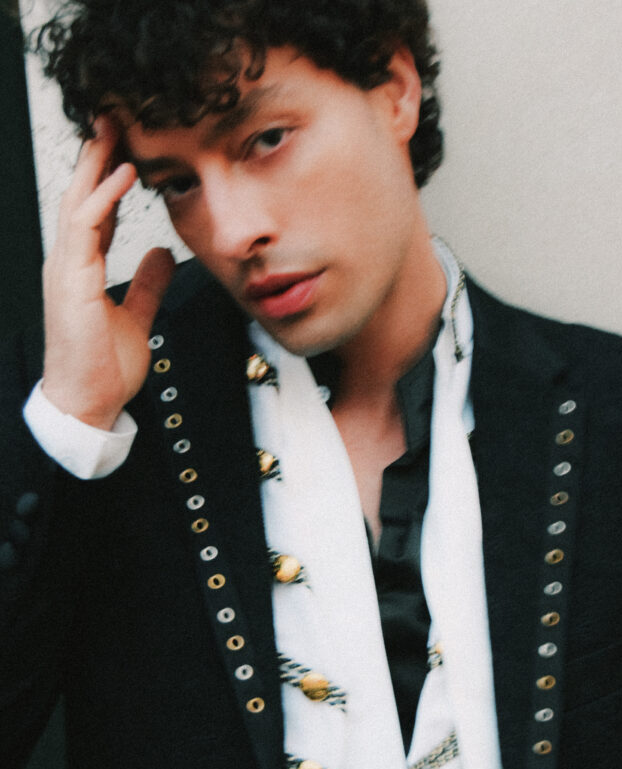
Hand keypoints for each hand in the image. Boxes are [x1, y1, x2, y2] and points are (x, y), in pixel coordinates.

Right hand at [42, 116, 175, 429]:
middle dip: (97, 157)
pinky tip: (124, 175)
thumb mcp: (137, 316)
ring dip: (97, 163)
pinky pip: (84, 227)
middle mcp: (70, 263)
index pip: (96, 212)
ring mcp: (67, 269)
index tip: (130, 150)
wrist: (88, 404)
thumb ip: (147, 283)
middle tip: (115, 120)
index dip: (111, 179)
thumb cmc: (104, 367)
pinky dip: (104, 198)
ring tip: (115, 130)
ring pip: (77, 201)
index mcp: (84, 269)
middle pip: (81, 196)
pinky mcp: (71, 280)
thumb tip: (162, 254)